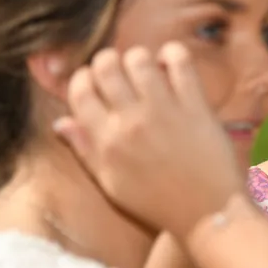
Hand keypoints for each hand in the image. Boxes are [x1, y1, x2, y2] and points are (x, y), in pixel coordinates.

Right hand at [53, 43, 244, 237]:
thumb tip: (60, 122)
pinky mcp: (195, 105)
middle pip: (106, 66)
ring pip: (139, 58)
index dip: (83, 78)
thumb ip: (85, 150)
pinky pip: (180, 62)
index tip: (94, 81)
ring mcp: (163, 111)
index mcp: (106, 141)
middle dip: (109, 62)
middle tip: (120, 72)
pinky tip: (172, 66)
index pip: (79, 91)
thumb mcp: (111, 184)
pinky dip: (173, 54)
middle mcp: (130, 121)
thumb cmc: (157, 202)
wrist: (206, 213)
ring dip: (140, 58)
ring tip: (148, 70)